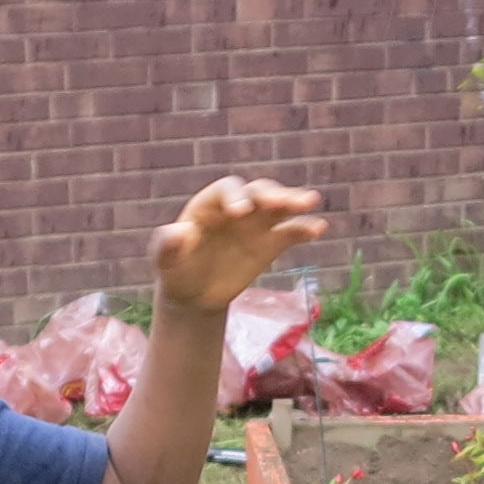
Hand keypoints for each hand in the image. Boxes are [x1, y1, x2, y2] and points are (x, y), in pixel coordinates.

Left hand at [147, 177, 328, 314]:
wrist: (194, 294)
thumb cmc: (176, 270)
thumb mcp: (165, 260)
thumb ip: (167, 244)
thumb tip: (177, 232)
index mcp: (209, 205)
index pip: (227, 190)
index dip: (234, 196)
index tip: (239, 213)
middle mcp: (237, 208)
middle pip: (258, 192)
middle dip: (271, 194)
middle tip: (282, 203)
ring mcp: (256, 224)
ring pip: (278, 206)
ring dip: (294, 201)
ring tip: (310, 201)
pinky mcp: (271, 243)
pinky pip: (291, 232)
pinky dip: (305, 228)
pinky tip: (319, 228)